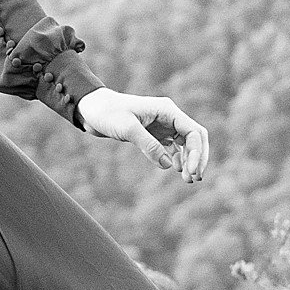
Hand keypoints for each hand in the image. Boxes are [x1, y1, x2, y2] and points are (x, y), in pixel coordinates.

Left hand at [78, 87, 209, 183]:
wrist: (91, 109)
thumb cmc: (108, 113)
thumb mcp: (127, 128)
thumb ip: (148, 145)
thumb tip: (168, 165)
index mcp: (167, 110)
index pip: (193, 131)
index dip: (197, 153)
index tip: (191, 172)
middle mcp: (168, 116)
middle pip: (195, 137)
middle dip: (198, 158)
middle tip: (195, 179)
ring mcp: (162, 125)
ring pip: (186, 143)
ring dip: (190, 160)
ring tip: (188, 180)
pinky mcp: (154, 134)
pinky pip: (173, 147)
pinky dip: (178, 159)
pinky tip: (175, 169)